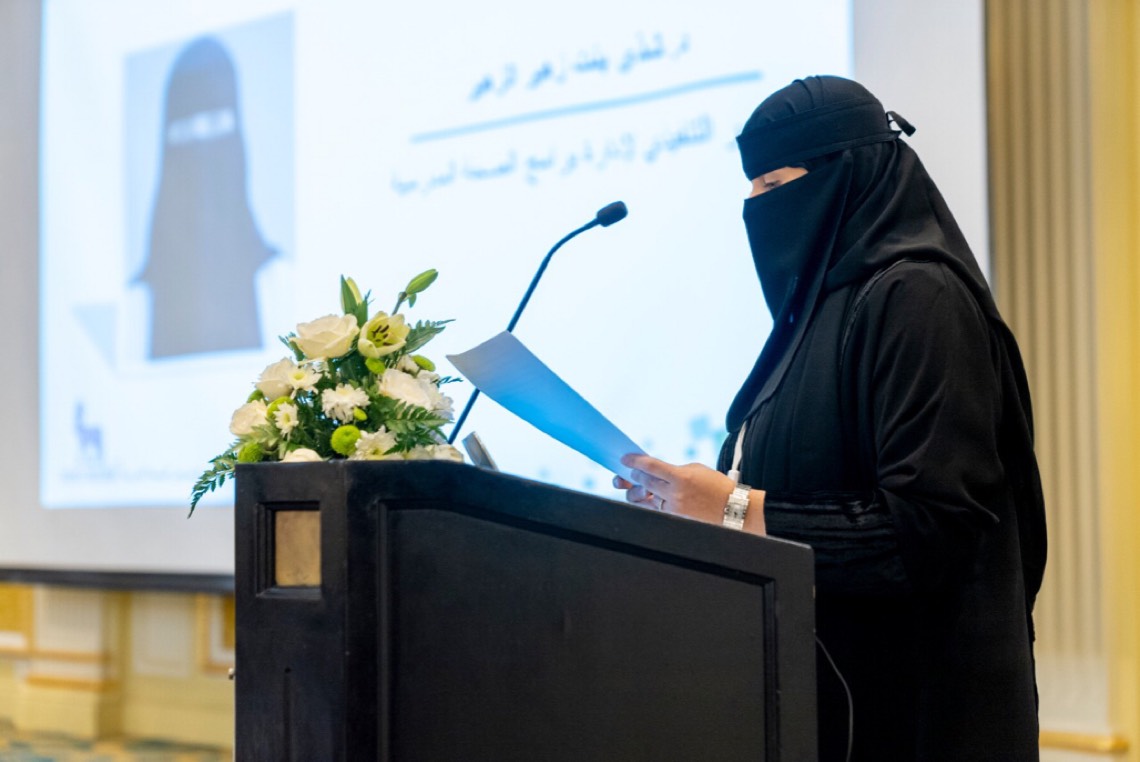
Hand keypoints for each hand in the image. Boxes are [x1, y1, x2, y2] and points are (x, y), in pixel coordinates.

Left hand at [614, 453, 736, 524]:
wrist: (733, 509)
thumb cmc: (715, 485)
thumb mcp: (696, 469)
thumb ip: (673, 470)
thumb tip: (653, 472)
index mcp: (681, 477)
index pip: (650, 467)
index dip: (634, 461)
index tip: (624, 459)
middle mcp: (675, 494)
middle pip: (643, 482)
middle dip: (632, 475)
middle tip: (628, 471)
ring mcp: (673, 509)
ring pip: (644, 499)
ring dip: (636, 491)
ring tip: (636, 486)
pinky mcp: (674, 519)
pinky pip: (653, 509)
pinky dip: (648, 502)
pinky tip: (647, 496)